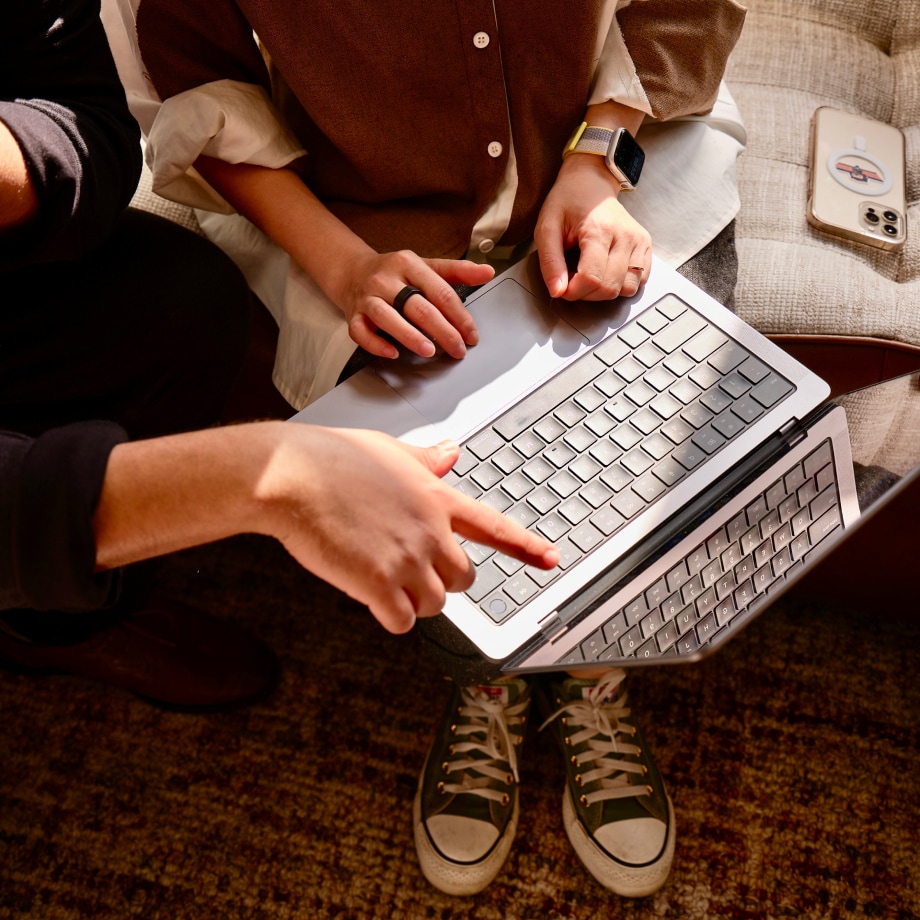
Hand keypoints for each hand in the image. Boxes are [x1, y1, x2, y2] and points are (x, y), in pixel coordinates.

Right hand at [262, 426, 558, 633]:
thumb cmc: (331, 458)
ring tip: (379, 575)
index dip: (525, 547)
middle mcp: (431, 530)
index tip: (550, 560)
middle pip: (464, 579)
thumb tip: (452, 453)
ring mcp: (408, 558)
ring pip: (434, 605)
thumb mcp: (388, 449)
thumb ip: (425, 459)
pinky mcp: (380, 584)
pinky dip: (389, 616)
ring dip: (411, 601)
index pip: (494, 527)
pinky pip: (402, 622)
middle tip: (408, 569)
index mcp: (436, 496)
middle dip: (441, 581)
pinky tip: (367, 594)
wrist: (292, 475)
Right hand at [332, 250, 494, 360]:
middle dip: (442, 331)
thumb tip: (487, 271)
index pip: (440, 292)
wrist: (353, 272)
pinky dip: (376, 344)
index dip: (459, 316)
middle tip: (458, 349)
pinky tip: (392, 353)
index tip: (471, 334)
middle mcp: (387, 280)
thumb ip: (457, 271)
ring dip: (410, 336)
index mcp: (408, 264)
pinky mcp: (354, 314)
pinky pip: (360, 332)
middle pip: (418, 307)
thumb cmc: (395, 273)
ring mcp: (368, 297)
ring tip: (429, 350)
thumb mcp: (426, 266)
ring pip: (388, 317)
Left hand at [534, 152, 651, 301]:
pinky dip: (620, 285)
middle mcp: (625, 236)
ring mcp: (639, 241)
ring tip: (589, 274)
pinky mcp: (646, 246)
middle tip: (573, 278)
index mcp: (600, 230)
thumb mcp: (547, 228)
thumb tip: (558, 292)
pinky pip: (638, 282)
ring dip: (604, 292)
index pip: (591, 278)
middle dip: (587, 293)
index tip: (562, 286)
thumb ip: (550, 262)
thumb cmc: (567, 203)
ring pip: (626, 289)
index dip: (574, 291)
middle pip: (609, 288)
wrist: (590, 182)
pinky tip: (605, 272)